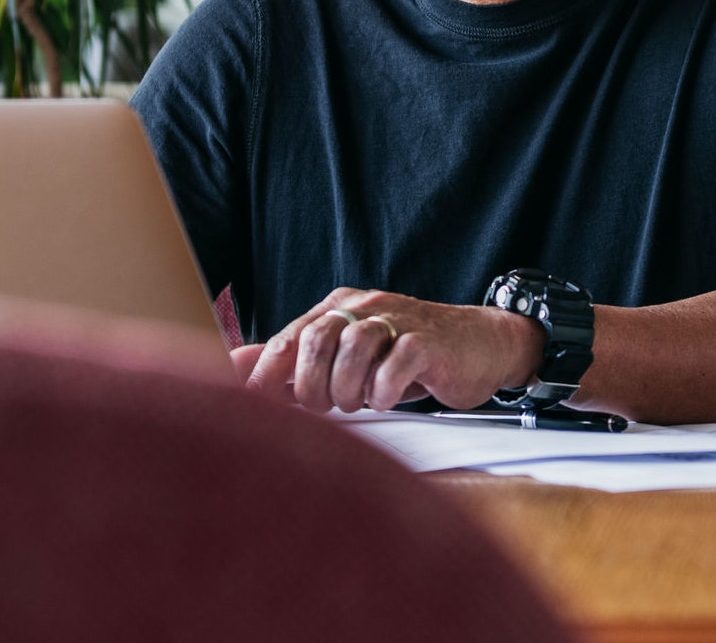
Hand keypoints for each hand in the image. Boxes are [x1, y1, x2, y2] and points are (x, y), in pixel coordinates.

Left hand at [243, 287, 544, 413]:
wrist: (479, 345)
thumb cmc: (408, 356)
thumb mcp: (348, 357)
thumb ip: (293, 360)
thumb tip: (236, 367)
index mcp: (337, 310)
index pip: (289, 337)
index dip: (269, 375)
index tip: (256, 406)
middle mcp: (363, 308)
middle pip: (317, 340)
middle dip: (313, 385)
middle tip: (326, 407)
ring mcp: (398, 320)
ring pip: (354, 346)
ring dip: (348, 388)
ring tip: (358, 403)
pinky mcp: (429, 341)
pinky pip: (398, 360)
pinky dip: (385, 387)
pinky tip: (386, 398)